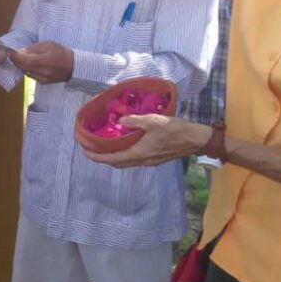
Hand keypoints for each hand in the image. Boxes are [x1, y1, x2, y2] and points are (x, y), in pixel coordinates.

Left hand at [10, 41, 73, 83]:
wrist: (74, 67)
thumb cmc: (62, 53)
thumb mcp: (49, 45)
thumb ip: (34, 48)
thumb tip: (21, 52)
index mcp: (46, 61)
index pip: (26, 60)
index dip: (16, 57)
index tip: (10, 52)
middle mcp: (43, 72)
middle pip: (23, 67)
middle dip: (16, 61)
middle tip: (11, 54)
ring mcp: (43, 79)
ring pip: (25, 72)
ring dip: (20, 65)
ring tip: (18, 58)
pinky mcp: (43, 82)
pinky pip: (30, 75)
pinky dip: (26, 69)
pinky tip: (26, 64)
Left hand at [84, 115, 211, 167]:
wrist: (195, 140)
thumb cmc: (174, 130)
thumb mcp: (152, 121)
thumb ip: (134, 120)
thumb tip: (121, 119)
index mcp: (138, 154)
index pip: (112, 159)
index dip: (96, 156)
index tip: (84, 151)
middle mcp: (141, 161)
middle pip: (117, 162)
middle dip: (102, 157)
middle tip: (92, 147)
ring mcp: (149, 161)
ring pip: (126, 162)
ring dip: (114, 156)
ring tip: (105, 145)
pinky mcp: (155, 158)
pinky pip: (134, 158)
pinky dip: (124, 153)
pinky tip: (124, 143)